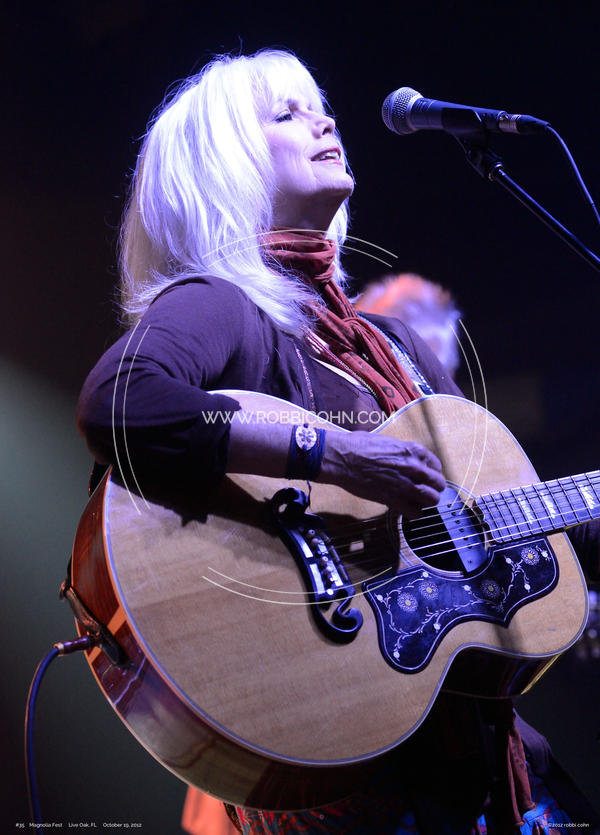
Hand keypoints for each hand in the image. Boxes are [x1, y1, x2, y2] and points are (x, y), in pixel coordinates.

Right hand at [321, 431, 444, 518]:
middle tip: (422, 491)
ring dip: (425, 502)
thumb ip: (402, 452)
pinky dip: (413, 513)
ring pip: (432, 499)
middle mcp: (414, 467)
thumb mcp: (387, 442)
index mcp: (413, 450)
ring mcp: (405, 485)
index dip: (431, 473)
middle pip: (438, 484)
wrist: (342, 458)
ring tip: (416, 501)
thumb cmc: (358, 446)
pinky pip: (415, 513)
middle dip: (432, 488)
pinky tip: (405, 509)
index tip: (424, 477)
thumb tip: (405, 459)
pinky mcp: (394, 500)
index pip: (436, 465)